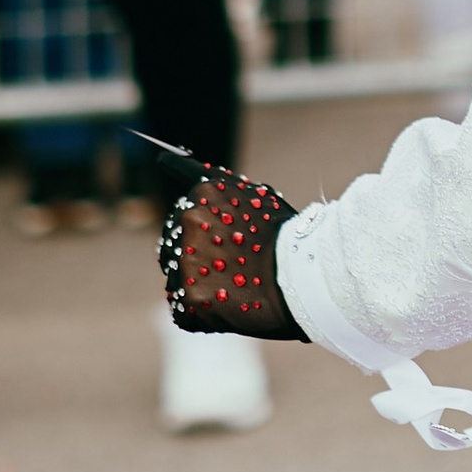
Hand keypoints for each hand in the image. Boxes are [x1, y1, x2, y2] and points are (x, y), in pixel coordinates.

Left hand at [159, 161, 308, 340]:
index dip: (204, 236)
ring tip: (236, 287)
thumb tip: (164, 157)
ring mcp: (186, 261)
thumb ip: (207, 178)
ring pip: (178, 280)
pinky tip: (230, 306)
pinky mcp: (189, 298)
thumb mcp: (250, 193)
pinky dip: (204, 313)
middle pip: (174, 247)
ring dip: (200, 286)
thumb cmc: (285, 234)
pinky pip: (185, 311)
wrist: (307, 275)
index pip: (182, 218)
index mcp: (202, 193)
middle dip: (198, 259)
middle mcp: (188, 222)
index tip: (226, 244)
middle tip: (234, 268)